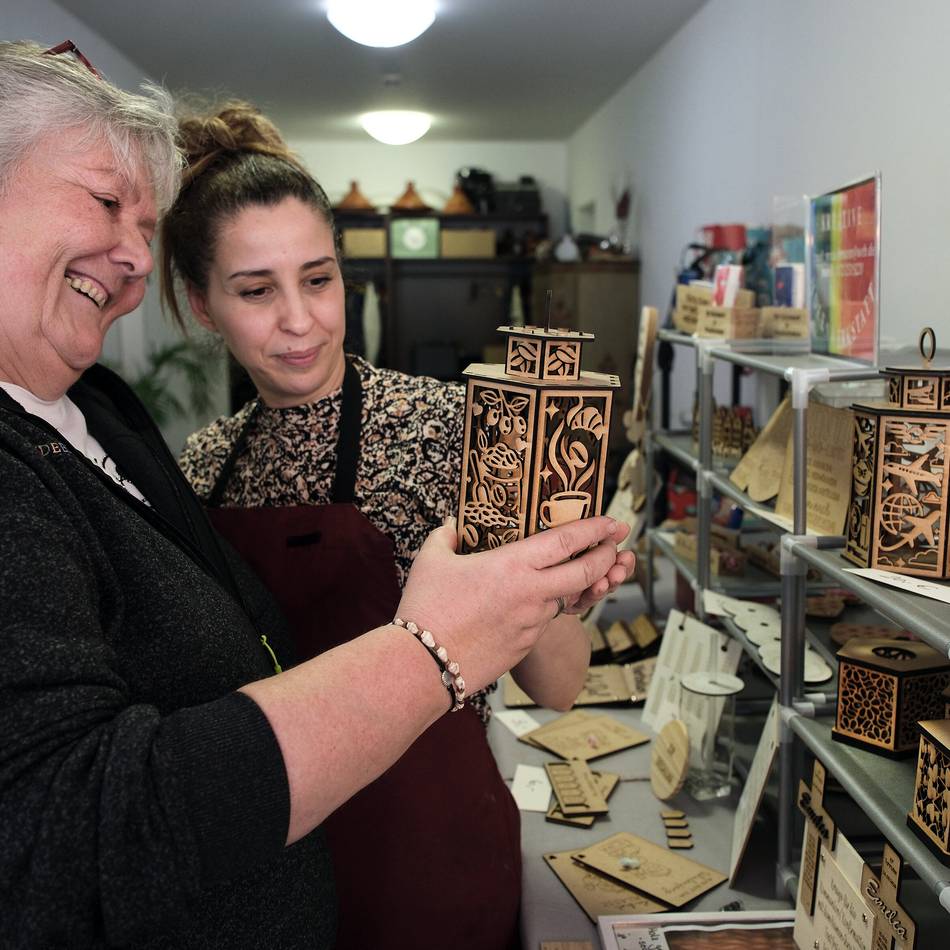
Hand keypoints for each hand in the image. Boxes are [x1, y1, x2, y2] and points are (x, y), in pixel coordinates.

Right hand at [397, 516, 626, 692]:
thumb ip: (445, 536)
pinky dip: (549, 608)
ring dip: (580, 585)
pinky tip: (536, 602)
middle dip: (607, 558)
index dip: (595, 529)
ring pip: (568, 599)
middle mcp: (531, 593)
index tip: (611, 522)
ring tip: (580, 573)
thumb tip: (451, 526)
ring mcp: (532, 622)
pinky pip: (545, 621)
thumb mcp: (431, 561)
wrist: (422, 665)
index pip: (567, 541)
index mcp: (512, 565)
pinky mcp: (526, 646)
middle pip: (586, 573)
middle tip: (615, 546)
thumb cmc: (425, 609)